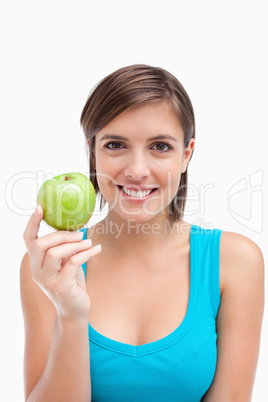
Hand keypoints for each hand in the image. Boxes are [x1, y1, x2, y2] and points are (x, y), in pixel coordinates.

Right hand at [23, 205, 101, 319]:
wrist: (75, 309)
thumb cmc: (71, 282)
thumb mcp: (65, 262)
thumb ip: (64, 248)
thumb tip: (75, 226)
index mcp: (36, 262)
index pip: (28, 240)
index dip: (32, 223)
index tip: (40, 208)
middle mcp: (37, 271)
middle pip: (41, 244)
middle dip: (61, 235)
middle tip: (79, 233)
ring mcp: (47, 280)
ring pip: (54, 253)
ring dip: (74, 244)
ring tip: (88, 241)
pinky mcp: (61, 287)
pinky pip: (73, 263)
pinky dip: (86, 253)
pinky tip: (96, 248)